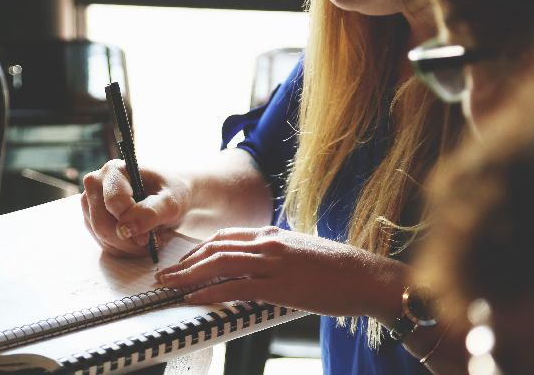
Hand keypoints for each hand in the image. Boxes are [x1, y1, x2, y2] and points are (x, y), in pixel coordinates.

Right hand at [80, 160, 192, 256]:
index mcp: (114, 170)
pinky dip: (122, 249)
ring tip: (148, 239)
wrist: (168, 197)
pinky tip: (138, 241)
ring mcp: (90, 202)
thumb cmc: (171, 193)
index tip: (150, 236)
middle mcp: (96, 183)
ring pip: (101, 236)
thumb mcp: (171, 201)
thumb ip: (151, 212)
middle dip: (128, 240)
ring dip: (127, 246)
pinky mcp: (91, 219)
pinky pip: (102, 243)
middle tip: (151, 242)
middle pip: (102, 223)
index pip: (114, 202)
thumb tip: (125, 229)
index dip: (132, 222)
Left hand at [154, 227, 406, 319]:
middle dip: (185, 262)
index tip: (183, 261)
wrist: (368, 277)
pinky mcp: (280, 285)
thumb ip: (276, 255)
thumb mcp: (302, 252)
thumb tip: (257, 267)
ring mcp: (273, 263)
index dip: (199, 249)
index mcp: (273, 234)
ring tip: (169, 285)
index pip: (225, 237)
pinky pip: (236, 287)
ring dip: (188, 276)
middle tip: (164, 274)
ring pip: (219, 264)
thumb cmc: (340, 269)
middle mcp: (269, 243)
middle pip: (215, 248)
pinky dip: (210, 292)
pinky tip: (194, 299)